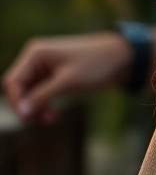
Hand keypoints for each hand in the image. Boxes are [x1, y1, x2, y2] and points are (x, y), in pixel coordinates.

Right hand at [2, 32, 132, 122]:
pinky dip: (44, 105)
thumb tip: (22, 110)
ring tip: (52, 120)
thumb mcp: (68, 82)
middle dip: (28, 107)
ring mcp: (45, 66)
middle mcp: (36, 58)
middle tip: (44, 121)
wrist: (124, 57)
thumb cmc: (97, 65)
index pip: (13, 82)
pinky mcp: (54, 74)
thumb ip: (43, 95)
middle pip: (18, 89)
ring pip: (29, 93)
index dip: (17, 102)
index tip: (31, 118)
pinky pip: (40, 93)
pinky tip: (53, 116)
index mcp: (35, 53)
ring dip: (36, 108)